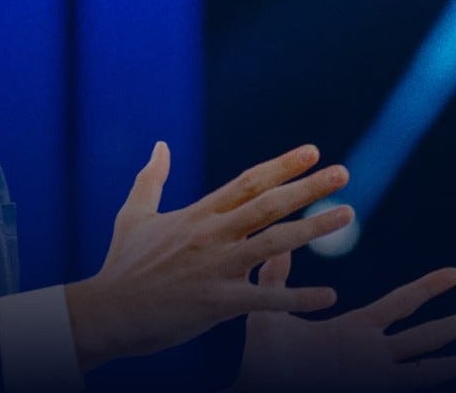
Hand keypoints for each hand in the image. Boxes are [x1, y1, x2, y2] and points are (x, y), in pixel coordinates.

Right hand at [65, 142, 352, 372]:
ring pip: (275, 242)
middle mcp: (212, 234)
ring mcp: (216, 267)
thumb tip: (160, 144)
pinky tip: (330, 296)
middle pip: (269, 204)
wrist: (108, 311)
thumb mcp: (134, 215)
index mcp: (198, 214)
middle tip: (343, 172)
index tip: (312, 151)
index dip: (282, 166)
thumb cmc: (121, 265)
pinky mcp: (218, 302)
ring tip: (347, 215)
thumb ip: (151, 178)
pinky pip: (266, 298)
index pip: (248, 182)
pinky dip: (299, 298)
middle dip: (309, 187)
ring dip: (315, 228)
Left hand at [237, 252, 455, 390]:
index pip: (399, 306)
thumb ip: (278, 279)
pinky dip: (443, 379)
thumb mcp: (273, 307)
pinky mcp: (370, 388)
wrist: (252, 374)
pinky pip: (414, 383)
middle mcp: (371, 355)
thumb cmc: (256, 350)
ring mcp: (372, 377)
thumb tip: (281, 245)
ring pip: (429, 363)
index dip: (427, 290)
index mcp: (353, 332)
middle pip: (427, 335)